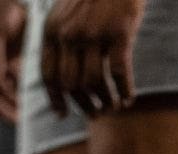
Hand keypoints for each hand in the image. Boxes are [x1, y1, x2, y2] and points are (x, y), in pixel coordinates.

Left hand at [41, 0, 144, 117]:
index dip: (55, 100)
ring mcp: (94, 34)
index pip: (49, 76)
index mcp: (52, 30)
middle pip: (71, 85)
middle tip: (95, 114)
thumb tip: (63, 84)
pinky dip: (124, 91)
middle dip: (83, 105)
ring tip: (112, 106)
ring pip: (94, 83)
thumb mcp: (66, 15)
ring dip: (104, 101)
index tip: (63, 115)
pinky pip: (120, 74)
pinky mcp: (119, 33)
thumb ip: (60, 42)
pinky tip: (128, 99)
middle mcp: (69, 34)